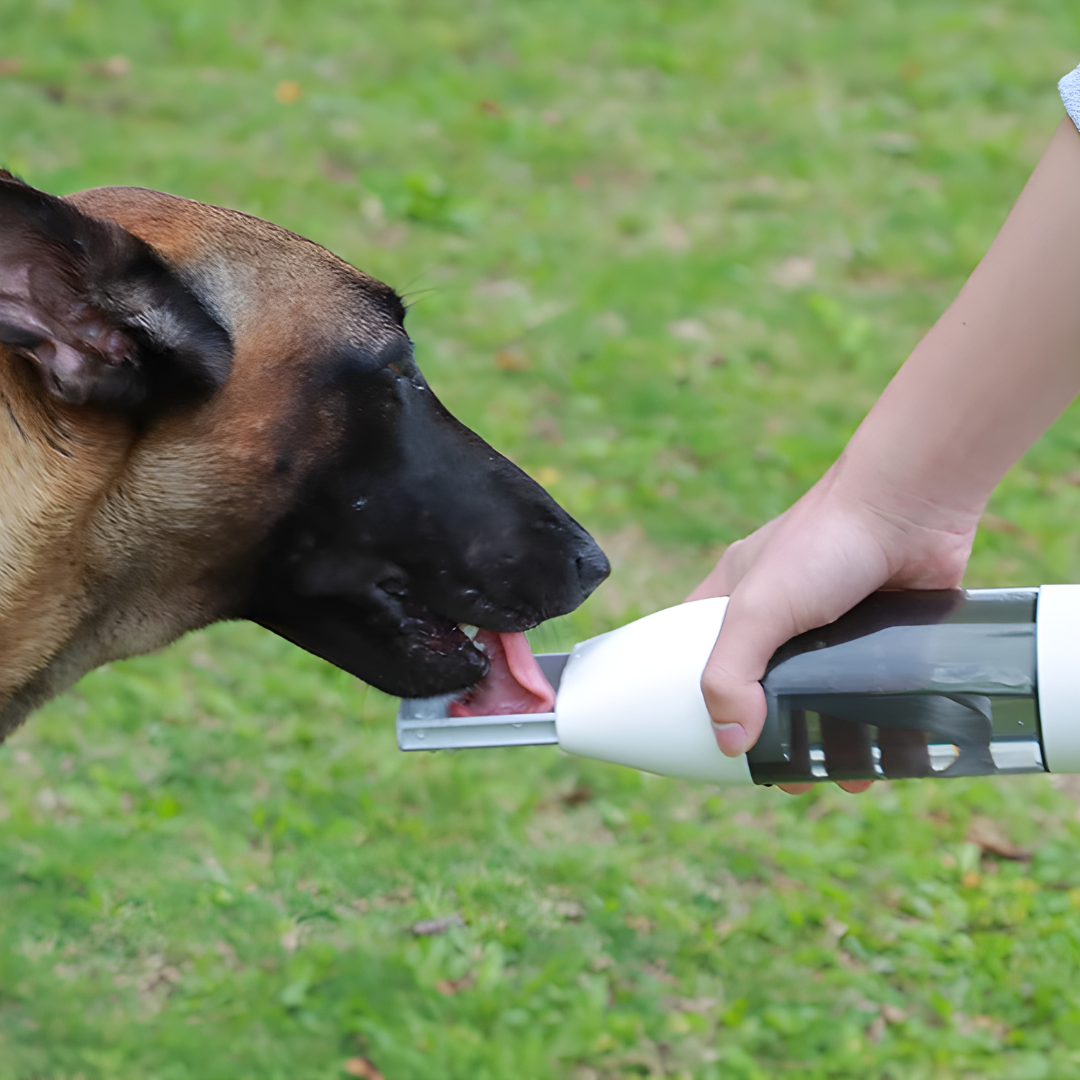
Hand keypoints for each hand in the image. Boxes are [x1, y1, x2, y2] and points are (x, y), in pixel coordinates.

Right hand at [687, 460, 979, 793]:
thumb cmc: (824, 541)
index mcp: (735, 599)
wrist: (911, 507)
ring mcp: (835, 627)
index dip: (697, 699)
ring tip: (840, 775)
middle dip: (771, 734)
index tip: (709, 744)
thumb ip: (731, 674)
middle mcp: (782, 614)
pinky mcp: (884, 636)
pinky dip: (877, 725)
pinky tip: (884, 756)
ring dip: (828, 740)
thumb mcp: (758, 609)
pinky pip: (873, 692)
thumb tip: (730, 743)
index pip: (696, 656)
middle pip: (763, 687)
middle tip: (781, 774)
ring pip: (822, 696)